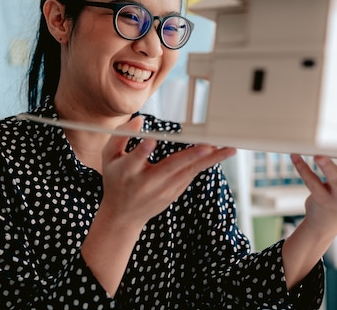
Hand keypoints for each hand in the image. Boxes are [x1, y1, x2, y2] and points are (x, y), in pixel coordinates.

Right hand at [98, 116, 236, 229]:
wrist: (123, 216)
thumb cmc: (116, 180)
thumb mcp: (108, 158)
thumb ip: (120, 136)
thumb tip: (140, 119)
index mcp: (127, 172)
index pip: (135, 161)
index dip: (142, 151)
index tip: (151, 141)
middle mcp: (147, 183)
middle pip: (171, 167)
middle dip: (191, 156)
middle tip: (209, 146)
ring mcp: (164, 190)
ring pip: (189, 172)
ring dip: (210, 160)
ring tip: (228, 148)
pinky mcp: (175, 192)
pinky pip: (192, 175)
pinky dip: (206, 164)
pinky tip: (221, 153)